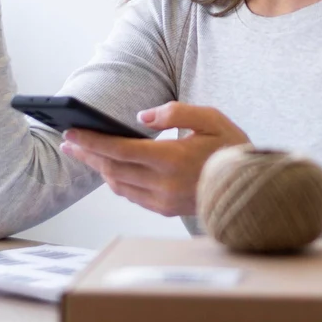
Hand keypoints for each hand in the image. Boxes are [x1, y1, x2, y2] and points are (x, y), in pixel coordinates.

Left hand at [59, 103, 250, 217]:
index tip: (72, 133)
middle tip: (69, 141)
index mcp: (172, 158)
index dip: (92, 142)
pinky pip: (132, 196)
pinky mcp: (166, 210)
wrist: (252, 188)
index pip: (119, 150)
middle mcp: (164, 184)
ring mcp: (164, 201)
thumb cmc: (231, 147)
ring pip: (119, 185)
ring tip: (84, 153)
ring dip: (99, 169)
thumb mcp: (210, 118)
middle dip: (87, 155)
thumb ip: (175, 112)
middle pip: (112, 169)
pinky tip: (110, 169)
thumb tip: (141, 118)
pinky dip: (117, 181)